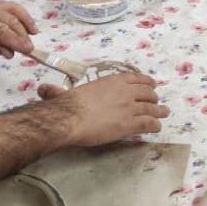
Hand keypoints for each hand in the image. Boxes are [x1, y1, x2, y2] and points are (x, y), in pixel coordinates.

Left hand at [0, 1, 37, 66]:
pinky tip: (27, 26)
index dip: (14, 39)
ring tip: (33, 35)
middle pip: (7, 19)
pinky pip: (8, 8)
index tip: (28, 50)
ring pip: (10, 10)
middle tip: (30, 49)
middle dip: (21, 34)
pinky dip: (20, 15)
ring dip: (23, 22)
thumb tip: (10, 50)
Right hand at [38, 72, 169, 145]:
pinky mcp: (131, 123)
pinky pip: (149, 123)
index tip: (149, 85)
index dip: (145, 82)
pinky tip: (157, 127)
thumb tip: (42, 89)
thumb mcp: (66, 93)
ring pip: (151, 107)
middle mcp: (126, 91)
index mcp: (113, 81)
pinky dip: (155, 124)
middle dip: (152, 97)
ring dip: (159, 111)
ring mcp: (130, 106)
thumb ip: (58, 91)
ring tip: (164, 113)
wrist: (71, 117)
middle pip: (147, 92)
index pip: (136, 78)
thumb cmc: (67, 105)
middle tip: (155, 102)